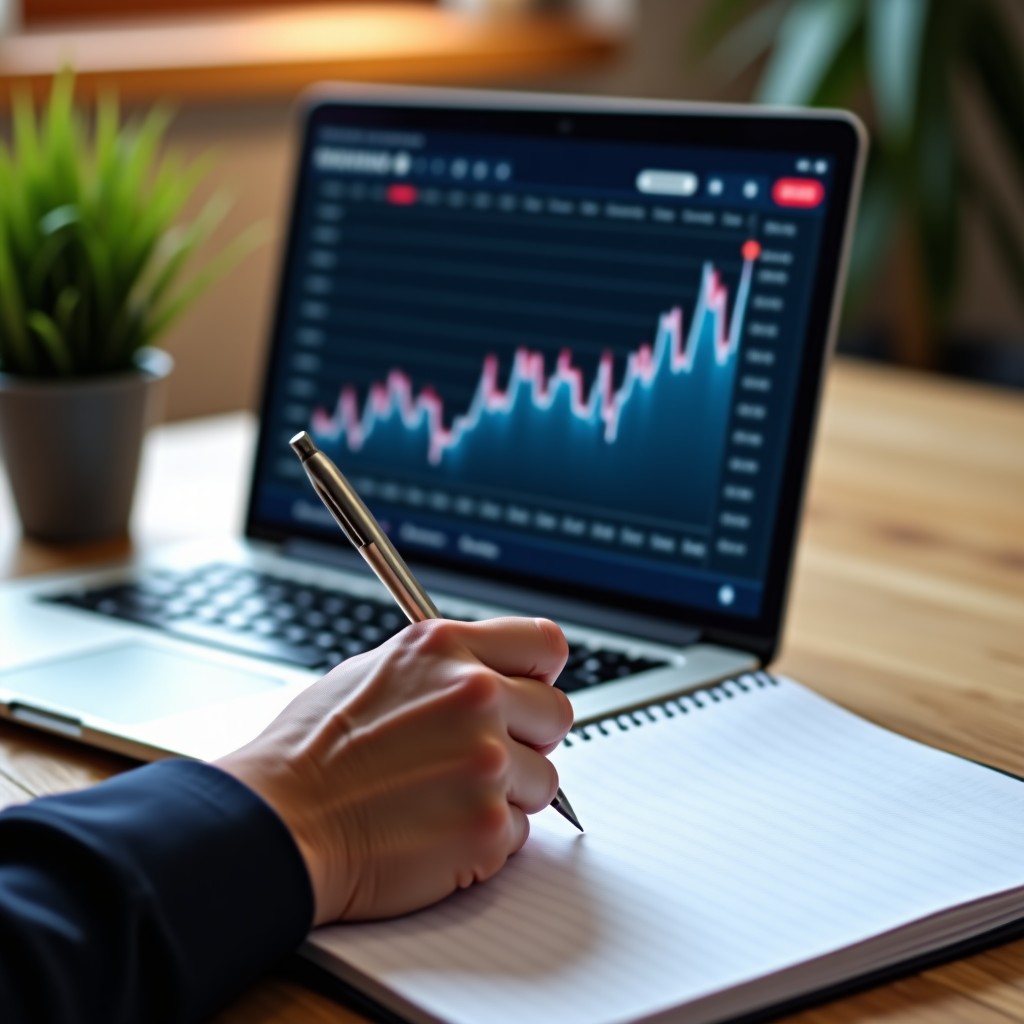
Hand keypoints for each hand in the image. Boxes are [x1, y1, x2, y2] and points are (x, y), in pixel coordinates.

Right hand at [216, 617, 571, 925]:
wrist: (279, 823)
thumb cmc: (311, 752)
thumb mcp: (374, 670)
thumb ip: (445, 667)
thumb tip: (492, 674)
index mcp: (446, 650)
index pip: (545, 645)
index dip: (539, 674)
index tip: (529, 693)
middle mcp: (474, 698)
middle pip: (557, 713)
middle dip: (528, 737)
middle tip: (482, 755)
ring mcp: (485, 763)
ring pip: (543, 779)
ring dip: (506, 793)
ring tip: (445, 797)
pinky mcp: (486, 828)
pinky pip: (519, 833)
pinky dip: (485, 839)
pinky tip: (436, 829)